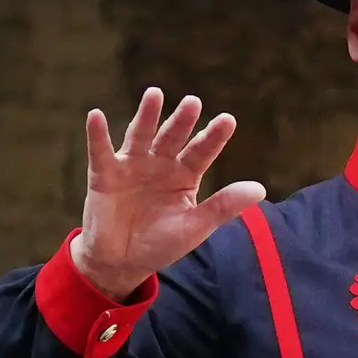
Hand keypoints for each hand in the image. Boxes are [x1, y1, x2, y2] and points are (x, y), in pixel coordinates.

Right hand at [74, 88, 265, 300]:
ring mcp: (132, 166)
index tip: (228, 120)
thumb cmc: (160, 244)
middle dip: (182, 120)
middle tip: (193, 102)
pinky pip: (101, 151)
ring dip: (146, 116)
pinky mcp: (105, 173)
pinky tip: (96, 115)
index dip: (214, 136)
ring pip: (141, 135)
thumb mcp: (195, 227)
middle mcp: (160, 164)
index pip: (202, 151)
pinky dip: (98, 134)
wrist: (121, 263)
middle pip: (173, 136)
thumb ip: (223, 206)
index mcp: (185, 175)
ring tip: (154, 94)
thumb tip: (261, 190)